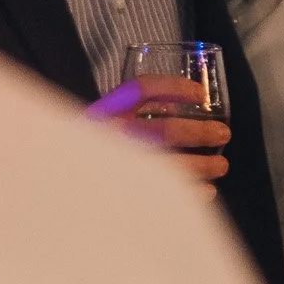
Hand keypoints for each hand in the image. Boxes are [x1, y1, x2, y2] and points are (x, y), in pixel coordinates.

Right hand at [89, 75, 229, 199]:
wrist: (60, 188)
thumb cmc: (87, 149)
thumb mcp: (99, 120)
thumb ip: (130, 108)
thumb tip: (180, 101)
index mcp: (104, 113)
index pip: (142, 90)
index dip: (174, 87)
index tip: (200, 93)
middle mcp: (112, 138)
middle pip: (167, 131)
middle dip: (201, 132)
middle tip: (223, 134)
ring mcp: (119, 168)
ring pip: (171, 166)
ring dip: (203, 165)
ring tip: (221, 165)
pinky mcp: (125, 194)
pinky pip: (167, 195)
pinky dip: (192, 192)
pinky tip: (206, 191)